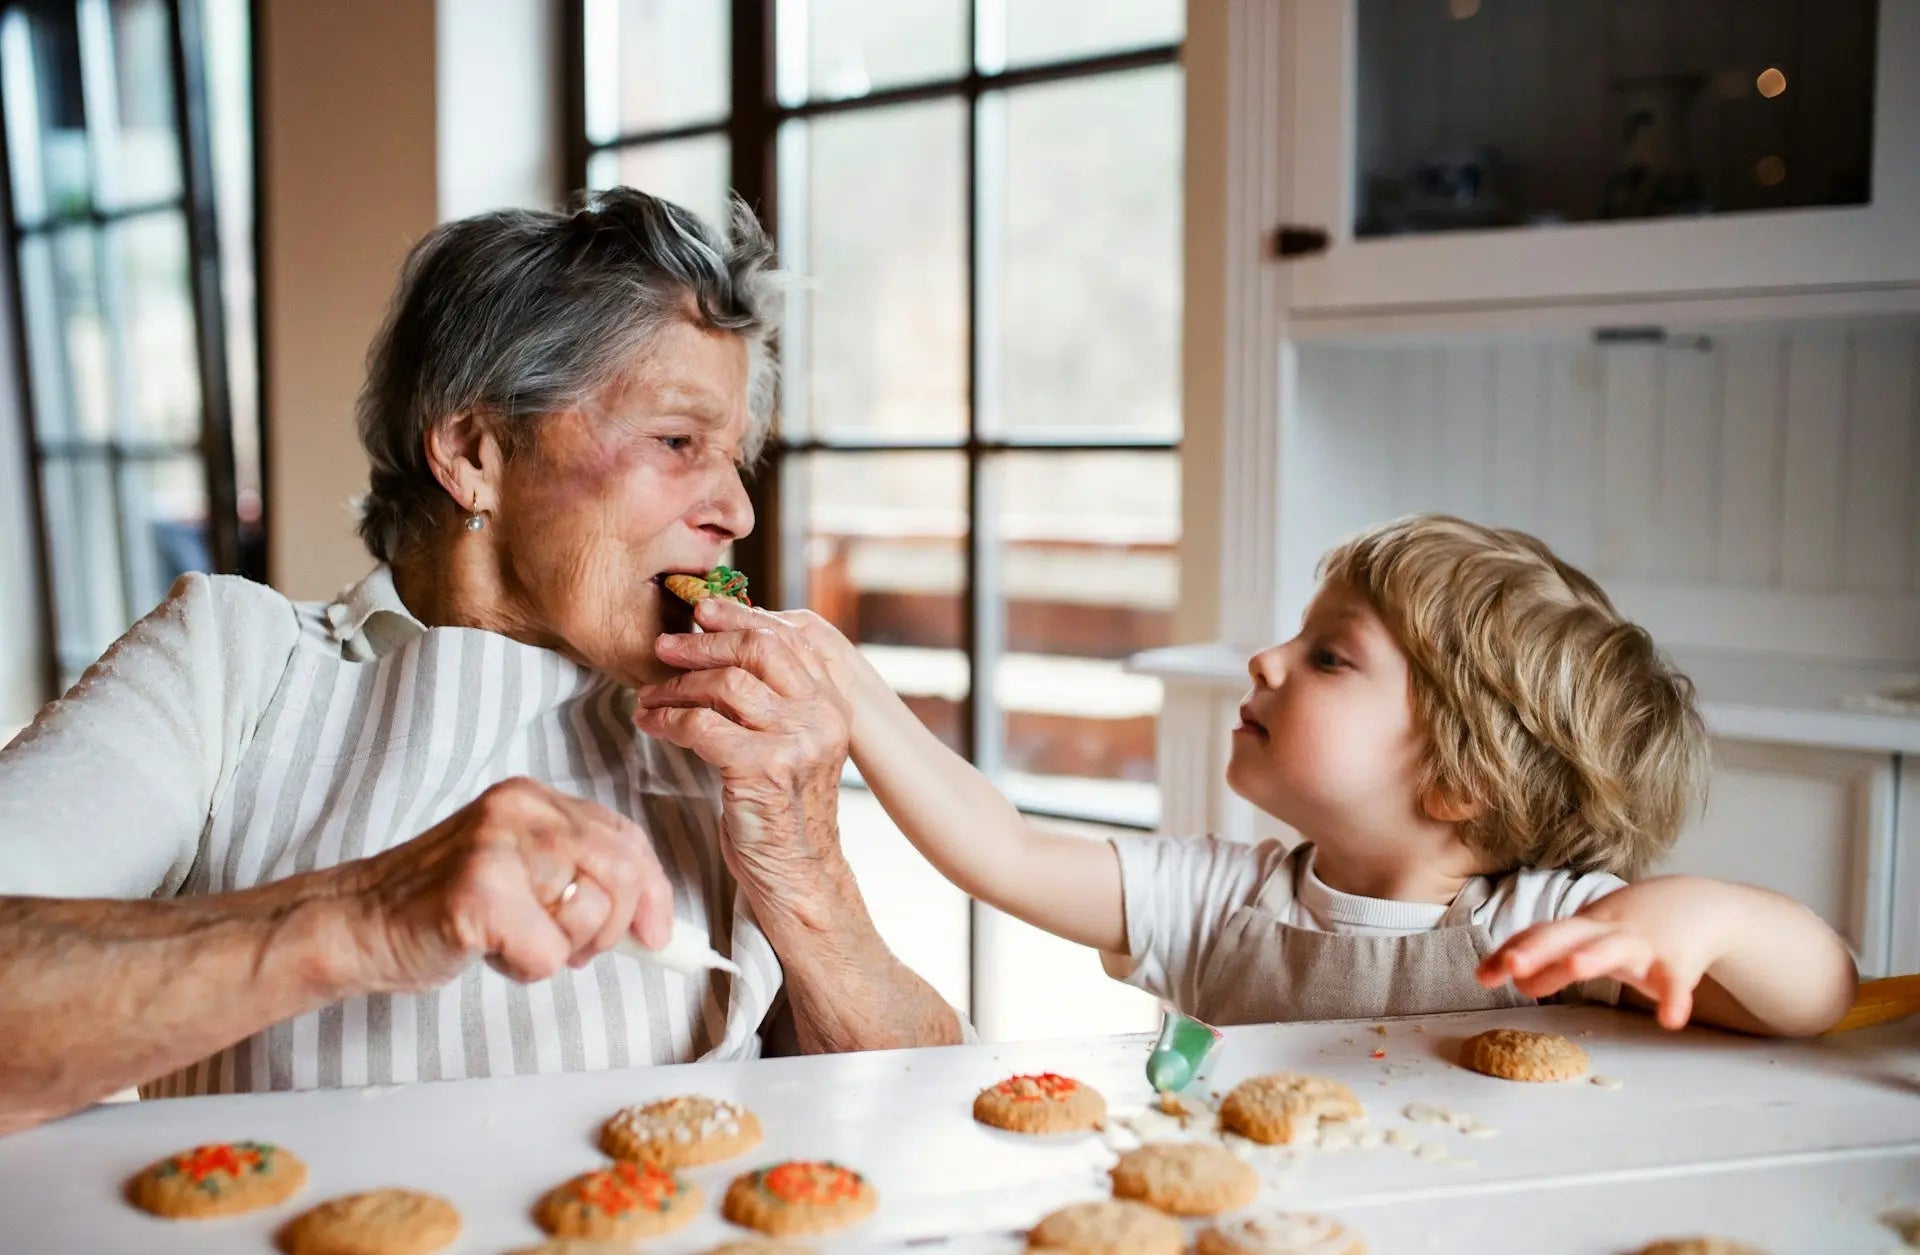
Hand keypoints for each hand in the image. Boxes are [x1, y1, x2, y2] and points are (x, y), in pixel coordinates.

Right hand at [333, 777, 674, 991]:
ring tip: (512, 941)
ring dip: (559, 951)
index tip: (658, 933)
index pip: (625, 838)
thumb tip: (653, 920)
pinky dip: (525, 970)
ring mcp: (496, 848)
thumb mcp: (521, 870)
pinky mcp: (477, 894)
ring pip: (589, 915)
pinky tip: (489, 953)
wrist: (357, 923)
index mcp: (533, 799)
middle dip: (612, 928)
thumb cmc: (442, 905)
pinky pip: (546, 953)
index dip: (653, 890)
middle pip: (620, 872)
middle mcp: (519, 811)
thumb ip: (579, 874)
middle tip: (576, 951)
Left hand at [635, 597, 852, 900]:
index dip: (740, 616)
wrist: (796, 874)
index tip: (703, 609)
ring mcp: (796, 741)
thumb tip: (727, 649)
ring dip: (677, 686)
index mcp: (832, 704)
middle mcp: (822, 716)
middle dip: (704, 642)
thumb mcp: (794, 745)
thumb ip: (776, 700)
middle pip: (758, 648)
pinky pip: (703, 726)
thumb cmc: (783, 810)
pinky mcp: (763, 769)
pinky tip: (652, 724)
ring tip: (649, 695)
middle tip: (664, 645)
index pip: (788, 637)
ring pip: (727, 684)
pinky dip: (668, 720)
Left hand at [1475, 877, 1735, 1028]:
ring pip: (1614, 947)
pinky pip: (1676, 981)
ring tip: (1575, 967)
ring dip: (1594, 955)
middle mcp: (1605, 930)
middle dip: (1537, 949)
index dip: (1511, 953)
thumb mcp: (1588, 938)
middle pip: (1566, 935)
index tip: (1482, 977)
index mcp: (1580, 928)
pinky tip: (1670, 1020)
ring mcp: (1642, 943)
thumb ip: (1550, 959)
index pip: (1538, 936)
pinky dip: (1674, 998)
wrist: (1699, 903)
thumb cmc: (1631, 927)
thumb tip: (1510, 979)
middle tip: (1512, 966)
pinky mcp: (1678, 960)